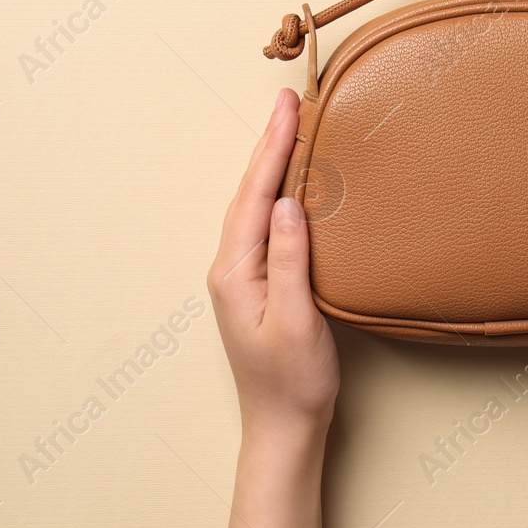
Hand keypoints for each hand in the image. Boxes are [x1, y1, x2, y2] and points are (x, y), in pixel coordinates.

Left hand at [208, 87, 337, 527]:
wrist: (284, 428)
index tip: (288, 106)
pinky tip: (294, 181)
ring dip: (273, 164)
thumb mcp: (297, 321)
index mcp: (235, 272)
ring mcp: (242, 275)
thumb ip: (290, 260)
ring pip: (255, 205)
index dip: (273, 147)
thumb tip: (287, 202)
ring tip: (292, 126)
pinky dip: (278, 191)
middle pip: (250, 191)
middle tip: (289, 100)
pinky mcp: (259, 283)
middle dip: (270, 143)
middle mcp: (231, 268)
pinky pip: (266, 223)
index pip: (256, 195)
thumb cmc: (293, 382)